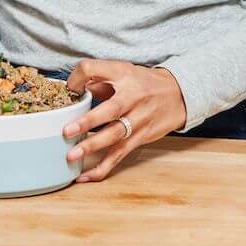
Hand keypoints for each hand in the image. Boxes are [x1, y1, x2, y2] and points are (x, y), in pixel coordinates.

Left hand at [62, 60, 186, 182]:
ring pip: (115, 135)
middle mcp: (133, 97)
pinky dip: (102, 168)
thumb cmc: (144, 83)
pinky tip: (85, 176)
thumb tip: (72, 90)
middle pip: (111, 109)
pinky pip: (119, 155)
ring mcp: (139, 120)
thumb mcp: (123, 71)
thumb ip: (97, 79)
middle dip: (89, 121)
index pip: (95, 69)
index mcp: (123, 75)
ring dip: (93, 146)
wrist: (178, 95)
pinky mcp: (140, 138)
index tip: (69, 88)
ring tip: (72, 156)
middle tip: (67, 131)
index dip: (79, 78)